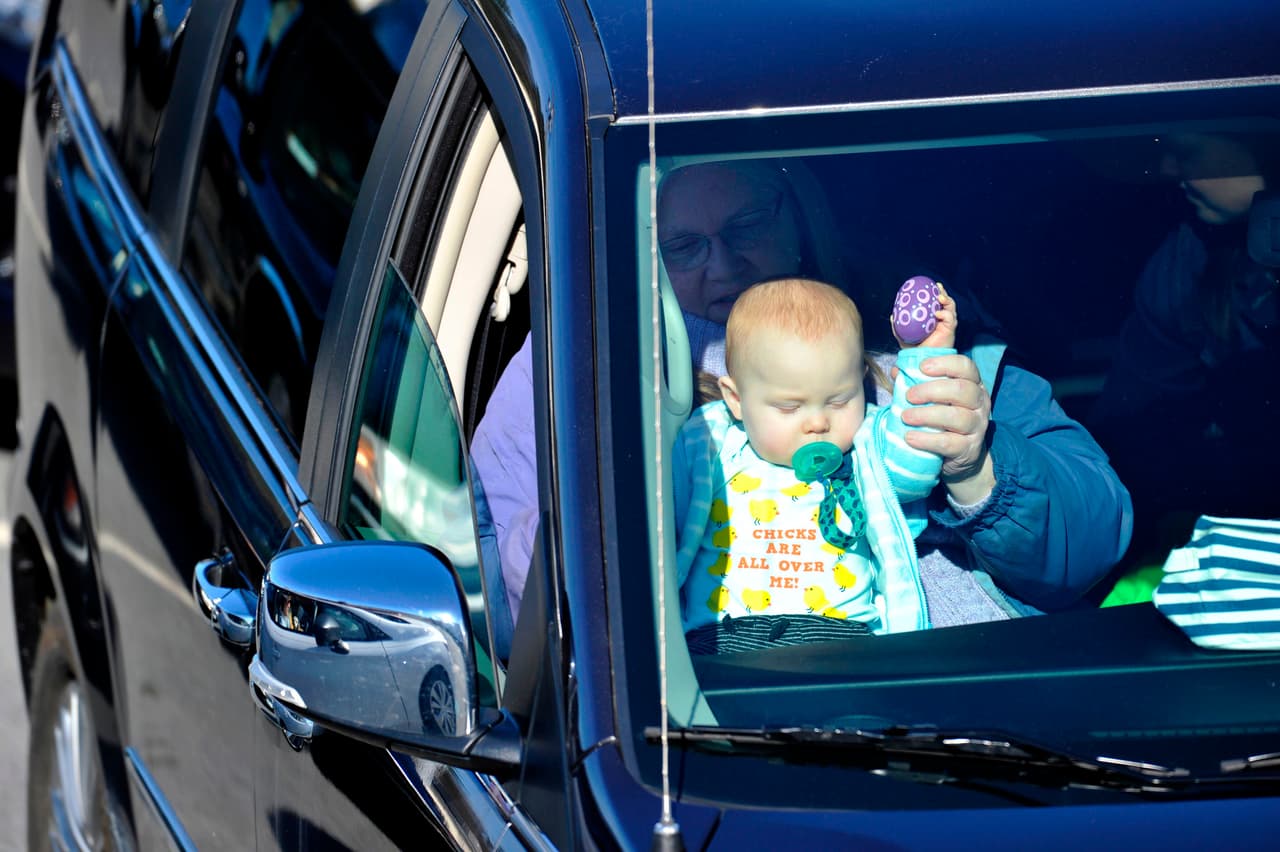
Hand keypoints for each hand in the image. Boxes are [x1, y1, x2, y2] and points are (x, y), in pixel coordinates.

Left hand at [894, 282, 958, 349]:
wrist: (920, 358)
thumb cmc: (912, 348)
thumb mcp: (902, 335)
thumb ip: (897, 325)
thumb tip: (892, 315)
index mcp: (931, 317)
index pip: (934, 301)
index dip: (934, 292)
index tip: (929, 285)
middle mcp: (940, 318)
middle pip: (945, 301)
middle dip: (942, 292)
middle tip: (938, 287)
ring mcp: (946, 323)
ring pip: (950, 307)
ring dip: (947, 300)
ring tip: (940, 298)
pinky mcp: (950, 329)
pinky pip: (950, 318)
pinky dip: (945, 314)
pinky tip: (938, 314)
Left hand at [900, 353, 995, 504]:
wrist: (957, 457)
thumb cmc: (940, 419)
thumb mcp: (931, 398)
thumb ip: (916, 382)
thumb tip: (896, 371)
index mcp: (972, 383)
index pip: (966, 366)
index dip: (945, 364)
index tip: (922, 367)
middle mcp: (979, 402)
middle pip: (961, 390)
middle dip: (931, 390)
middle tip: (909, 396)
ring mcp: (977, 426)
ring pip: (957, 416)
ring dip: (927, 415)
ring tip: (906, 417)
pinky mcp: (969, 448)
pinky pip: (949, 443)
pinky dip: (927, 439)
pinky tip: (910, 437)